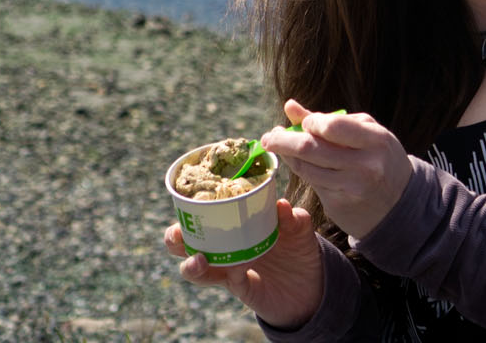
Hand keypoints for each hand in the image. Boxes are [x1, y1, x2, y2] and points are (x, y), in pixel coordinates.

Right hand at [164, 197, 323, 329]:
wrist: (311, 284)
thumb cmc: (297, 248)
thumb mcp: (298, 228)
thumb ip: (292, 217)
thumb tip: (281, 204)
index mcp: (232, 224)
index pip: (203, 213)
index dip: (187, 207)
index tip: (183, 196)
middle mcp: (225, 247)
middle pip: (186, 243)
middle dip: (174, 239)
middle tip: (176, 233)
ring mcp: (230, 269)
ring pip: (198, 270)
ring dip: (191, 265)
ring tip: (198, 259)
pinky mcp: (242, 288)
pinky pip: (230, 281)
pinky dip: (231, 273)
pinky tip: (237, 268)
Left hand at [262, 99, 412, 239]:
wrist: (398, 204)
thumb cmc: (379, 156)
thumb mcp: (364, 132)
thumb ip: (328, 119)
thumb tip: (289, 106)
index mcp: (375, 140)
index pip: (333, 127)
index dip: (311, 122)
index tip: (304, 121)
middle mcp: (364, 166)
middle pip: (312, 149)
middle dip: (283, 141)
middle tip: (268, 137)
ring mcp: (351, 189)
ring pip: (307, 168)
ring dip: (287, 156)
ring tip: (276, 145)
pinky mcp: (340, 205)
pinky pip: (311, 182)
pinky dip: (300, 170)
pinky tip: (295, 161)